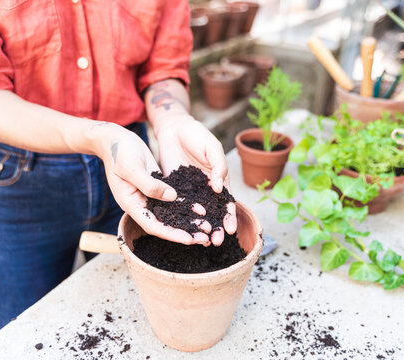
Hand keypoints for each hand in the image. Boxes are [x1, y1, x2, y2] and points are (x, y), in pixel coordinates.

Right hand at [95, 124, 209, 244]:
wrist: (114, 139)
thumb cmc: (119, 151)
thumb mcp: (132, 167)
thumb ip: (150, 184)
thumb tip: (172, 197)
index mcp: (131, 203)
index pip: (152, 225)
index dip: (171, 234)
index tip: (189, 239)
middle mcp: (141, 203)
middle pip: (164, 224)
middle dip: (184, 232)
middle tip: (205, 238)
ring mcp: (149, 196)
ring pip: (171, 213)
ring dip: (189, 221)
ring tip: (207, 227)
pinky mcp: (157, 187)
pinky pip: (173, 200)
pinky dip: (187, 206)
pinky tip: (202, 210)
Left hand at [154, 114, 236, 245]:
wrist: (173, 128)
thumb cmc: (196, 134)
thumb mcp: (211, 147)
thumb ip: (218, 166)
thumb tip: (220, 188)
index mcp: (219, 178)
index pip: (226, 201)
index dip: (229, 216)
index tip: (230, 229)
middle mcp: (206, 188)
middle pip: (213, 212)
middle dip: (217, 227)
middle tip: (217, 242)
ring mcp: (190, 190)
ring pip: (197, 213)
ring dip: (201, 227)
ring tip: (203, 241)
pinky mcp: (174, 189)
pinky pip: (179, 206)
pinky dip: (183, 218)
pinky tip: (184, 230)